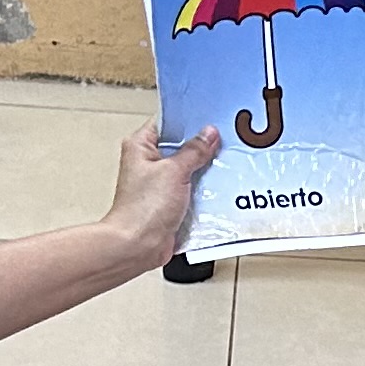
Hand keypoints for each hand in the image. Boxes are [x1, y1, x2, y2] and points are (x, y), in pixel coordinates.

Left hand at [110, 122, 218, 257]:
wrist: (137, 245)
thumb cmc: (143, 209)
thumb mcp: (174, 171)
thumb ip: (194, 151)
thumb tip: (208, 134)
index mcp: (141, 147)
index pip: (168, 124)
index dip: (189, 121)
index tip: (211, 120)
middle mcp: (148, 164)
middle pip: (181, 147)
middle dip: (202, 147)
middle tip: (225, 140)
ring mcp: (160, 184)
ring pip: (189, 170)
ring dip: (205, 171)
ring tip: (227, 162)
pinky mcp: (170, 204)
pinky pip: (192, 191)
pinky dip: (205, 191)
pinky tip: (221, 187)